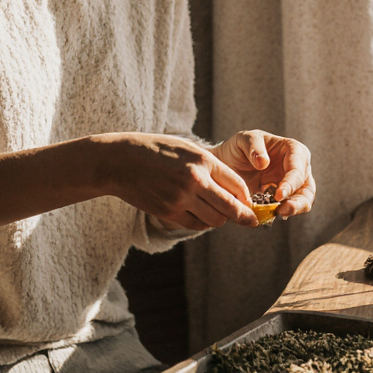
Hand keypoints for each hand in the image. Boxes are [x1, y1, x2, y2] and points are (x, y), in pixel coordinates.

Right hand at [96, 132, 258, 230]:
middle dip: (243, 216)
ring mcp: (181, 199)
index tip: (251, 204)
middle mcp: (195, 181)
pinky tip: (200, 215)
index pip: (237, 185)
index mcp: (203, 161)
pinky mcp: (168, 212)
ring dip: (220, 220)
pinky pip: (195, 224)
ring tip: (219, 214)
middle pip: (230, 207)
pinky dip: (202, 223)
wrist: (120, 161)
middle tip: (251, 221)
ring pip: (214, 220)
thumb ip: (211, 167)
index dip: (247, 197)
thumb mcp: (188, 148)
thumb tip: (233, 189)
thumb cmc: (156, 150)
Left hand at [214, 130, 315, 218]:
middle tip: (283, 210)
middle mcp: (296, 169)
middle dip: (299, 201)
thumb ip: (254, 146)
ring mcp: (291, 186)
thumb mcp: (243, 139)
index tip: (279, 194)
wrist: (226, 164)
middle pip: (307, 187)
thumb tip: (264, 163)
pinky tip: (270, 217)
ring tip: (279, 215)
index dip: (291, 182)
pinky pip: (287, 209)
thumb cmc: (239, 148)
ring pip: (303, 201)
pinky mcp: (282, 200)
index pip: (298, 167)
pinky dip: (281, 214)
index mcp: (293, 150)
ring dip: (294, 210)